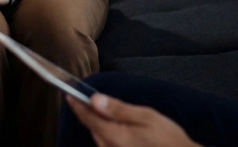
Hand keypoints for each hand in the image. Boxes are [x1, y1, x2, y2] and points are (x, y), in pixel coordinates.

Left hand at [66, 93, 201, 146]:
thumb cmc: (167, 138)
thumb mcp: (145, 116)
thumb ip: (118, 109)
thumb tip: (95, 100)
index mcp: (115, 136)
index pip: (89, 119)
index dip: (78, 106)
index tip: (70, 96)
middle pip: (93, 129)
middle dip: (93, 115)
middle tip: (98, 102)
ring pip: (99, 138)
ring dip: (101, 127)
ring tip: (114, 117)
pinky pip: (107, 146)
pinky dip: (109, 136)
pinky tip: (121, 131)